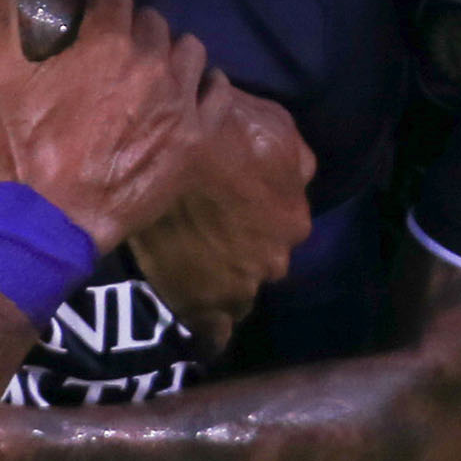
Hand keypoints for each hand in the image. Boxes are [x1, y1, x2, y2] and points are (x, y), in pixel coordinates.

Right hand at [0, 0, 206, 253]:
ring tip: (148, 76)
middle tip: (113, 60)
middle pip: (154, 23)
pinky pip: (218, 91)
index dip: (99, 14)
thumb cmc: (22, 149)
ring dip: (169, 56)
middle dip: (134, 34)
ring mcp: (180, 100)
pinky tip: (184, 94)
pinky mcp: (197, 135)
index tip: (86, 33)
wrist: (54, 222)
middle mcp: (153, 63)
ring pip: (189, 50)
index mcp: (108, 42)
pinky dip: (203, 87)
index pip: (117, 0)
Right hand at [129, 82, 316, 356]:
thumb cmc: (222, 128)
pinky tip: (196, 323)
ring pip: (237, 295)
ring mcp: (240, 287)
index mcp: (294, 217)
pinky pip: (212, 333)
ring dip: (219, 284)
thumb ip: (294, 162)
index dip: (254, 220)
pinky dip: (207, 329)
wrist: (163, 150)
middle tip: (203, 233)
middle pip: (259, 264)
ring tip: (189, 270)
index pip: (283, 230)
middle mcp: (277, 258)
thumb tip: (297, 180)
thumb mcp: (278, 127)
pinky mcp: (204, 307)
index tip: (229, 210)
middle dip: (238, 252)